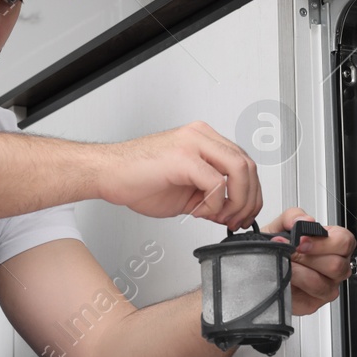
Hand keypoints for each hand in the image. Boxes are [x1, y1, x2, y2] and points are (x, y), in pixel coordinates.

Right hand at [99, 122, 262, 230]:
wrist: (107, 174)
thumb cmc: (136, 179)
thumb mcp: (184, 192)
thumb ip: (209, 197)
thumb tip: (228, 212)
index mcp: (203, 140)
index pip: (243, 162)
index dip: (250, 192)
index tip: (243, 214)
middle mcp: (201, 136)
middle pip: (247, 164)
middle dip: (250, 199)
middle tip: (239, 220)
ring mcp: (193, 143)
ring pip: (239, 169)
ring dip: (238, 200)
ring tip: (224, 217)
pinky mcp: (183, 157)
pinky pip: (216, 181)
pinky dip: (216, 202)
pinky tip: (202, 211)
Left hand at [262, 207, 355, 315]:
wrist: (259, 262)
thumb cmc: (278, 244)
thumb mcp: (282, 224)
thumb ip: (293, 216)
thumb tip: (304, 221)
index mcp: (336, 245)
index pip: (345, 242)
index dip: (323, 242)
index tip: (301, 241)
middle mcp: (336, 268)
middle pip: (336, 266)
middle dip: (307, 258)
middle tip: (290, 253)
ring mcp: (326, 288)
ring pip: (321, 284)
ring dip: (298, 272)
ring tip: (284, 263)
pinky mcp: (312, 304)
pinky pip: (306, 299)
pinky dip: (292, 286)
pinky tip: (284, 277)